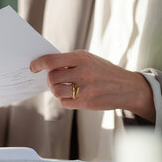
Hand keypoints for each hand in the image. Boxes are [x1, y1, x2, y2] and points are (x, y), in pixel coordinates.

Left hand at [30, 50, 154, 121]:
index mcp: (82, 57)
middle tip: (57, 80)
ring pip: (56, 91)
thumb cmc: (104, 71)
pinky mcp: (86, 103)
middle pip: (51, 78)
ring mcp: (85, 89)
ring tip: (66, 87)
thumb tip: (46, 66)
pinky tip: (75, 95)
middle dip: (51, 80)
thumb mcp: (89, 59)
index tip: (33, 67)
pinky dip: (66, 100)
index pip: (52, 60)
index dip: (38, 64)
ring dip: (57, 90)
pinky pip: (64, 102)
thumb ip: (69, 61)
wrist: (128, 87)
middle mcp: (83, 72)